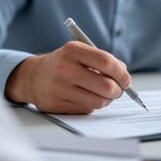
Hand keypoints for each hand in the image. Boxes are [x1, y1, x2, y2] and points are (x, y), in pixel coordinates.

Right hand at [5, 41, 130, 113]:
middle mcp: (65, 69)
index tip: (127, 80)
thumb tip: (125, 76)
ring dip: (107, 99)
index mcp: (73, 51)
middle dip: (118, 90)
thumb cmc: (65, 63)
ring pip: (99, 101)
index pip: (106, 62)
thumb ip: (104, 61)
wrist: (34, 76)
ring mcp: (59, 88)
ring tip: (103, 93)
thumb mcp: (81, 52)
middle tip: (119, 90)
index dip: (122, 74)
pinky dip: (93, 105)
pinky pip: (88, 109)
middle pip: (106, 86)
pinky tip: (86, 97)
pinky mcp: (56, 105)